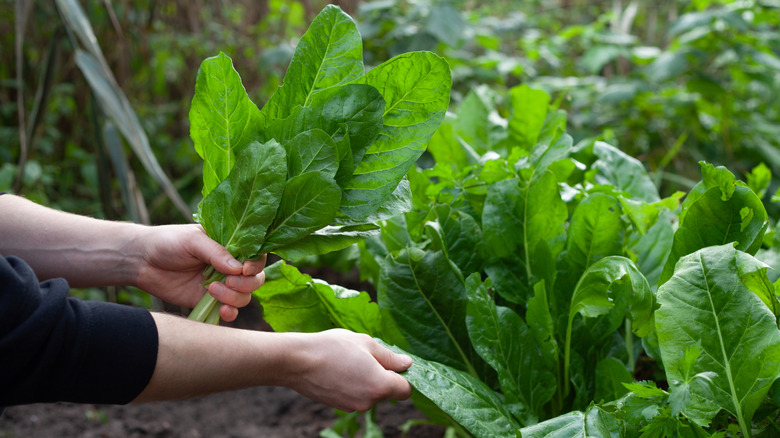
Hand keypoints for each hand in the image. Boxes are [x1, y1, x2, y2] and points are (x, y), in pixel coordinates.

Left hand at [134, 224, 264, 321]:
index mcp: (230, 245)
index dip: (255, 264)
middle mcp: (229, 266)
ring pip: (244, 297)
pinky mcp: (209, 301)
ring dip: (234, 297)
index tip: (244, 269)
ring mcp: (221, 284)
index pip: (256, 254)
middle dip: (246, 283)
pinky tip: (222, 311)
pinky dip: (230, 313)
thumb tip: (238, 268)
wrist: (141, 261)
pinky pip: (229, 311)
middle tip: (227, 281)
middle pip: (255, 279)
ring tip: (211, 290)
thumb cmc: (168, 242)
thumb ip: (216, 253)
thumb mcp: (193, 240)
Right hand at [286, 329, 412, 411]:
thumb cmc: (332, 347)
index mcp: (380, 385)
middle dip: (382, 375)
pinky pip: (354, 395)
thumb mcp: (366, 343)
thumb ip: (389, 357)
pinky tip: (338, 369)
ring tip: (348, 360)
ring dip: (365, 379)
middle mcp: (368, 401)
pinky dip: (351, 384)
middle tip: (365, 355)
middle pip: (386, 391)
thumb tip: (406, 364)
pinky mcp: (338, 406)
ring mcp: (352, 406)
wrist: (296, 361)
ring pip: (369, 393)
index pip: (405, 390)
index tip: (394, 363)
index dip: (404, 376)